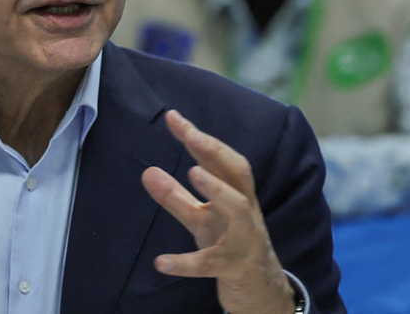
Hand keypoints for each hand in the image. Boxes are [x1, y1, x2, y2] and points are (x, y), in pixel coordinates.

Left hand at [141, 110, 293, 313]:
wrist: (262, 292)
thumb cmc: (229, 244)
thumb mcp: (201, 219)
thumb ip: (175, 196)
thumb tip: (147, 171)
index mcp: (237, 195)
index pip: (220, 159)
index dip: (199, 138)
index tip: (173, 117)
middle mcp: (245, 212)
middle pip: (238, 174)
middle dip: (215, 151)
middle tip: (191, 135)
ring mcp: (242, 239)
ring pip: (237, 210)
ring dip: (217, 189)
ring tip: (193, 172)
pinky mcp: (233, 268)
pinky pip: (210, 264)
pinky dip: (186, 263)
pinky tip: (161, 262)